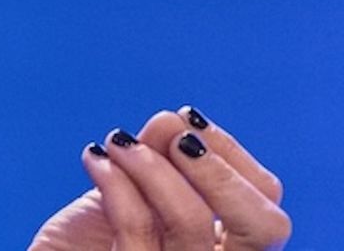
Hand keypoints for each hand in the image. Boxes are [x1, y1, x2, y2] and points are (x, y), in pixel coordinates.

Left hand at [30, 106, 289, 250]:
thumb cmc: (92, 235)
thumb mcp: (133, 189)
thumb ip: (159, 155)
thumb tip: (174, 121)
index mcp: (228, 243)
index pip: (266, 201)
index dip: (231, 153)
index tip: (187, 120)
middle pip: (265, 226)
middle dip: (219, 171)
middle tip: (174, 141)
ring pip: (193, 221)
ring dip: (153, 167)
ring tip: (117, 143)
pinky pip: (136, 229)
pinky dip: (116, 184)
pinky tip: (95, 160)